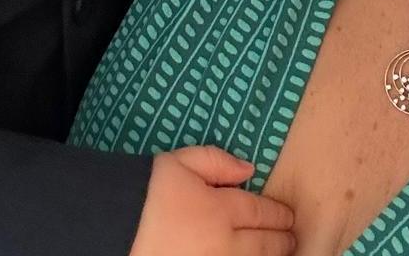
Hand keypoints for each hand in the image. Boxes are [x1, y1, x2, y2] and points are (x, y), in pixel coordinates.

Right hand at [129, 145, 295, 255]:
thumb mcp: (179, 162)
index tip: (288, 215)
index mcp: (220, 208)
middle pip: (263, 243)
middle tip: (292, 238)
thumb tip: (249, 170)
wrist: (117, 231)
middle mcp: (224, 242)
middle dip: (281, 239)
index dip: (278, 214)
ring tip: (281, 254)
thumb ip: (216, 161)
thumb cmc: (146, 193)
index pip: (260, 211)